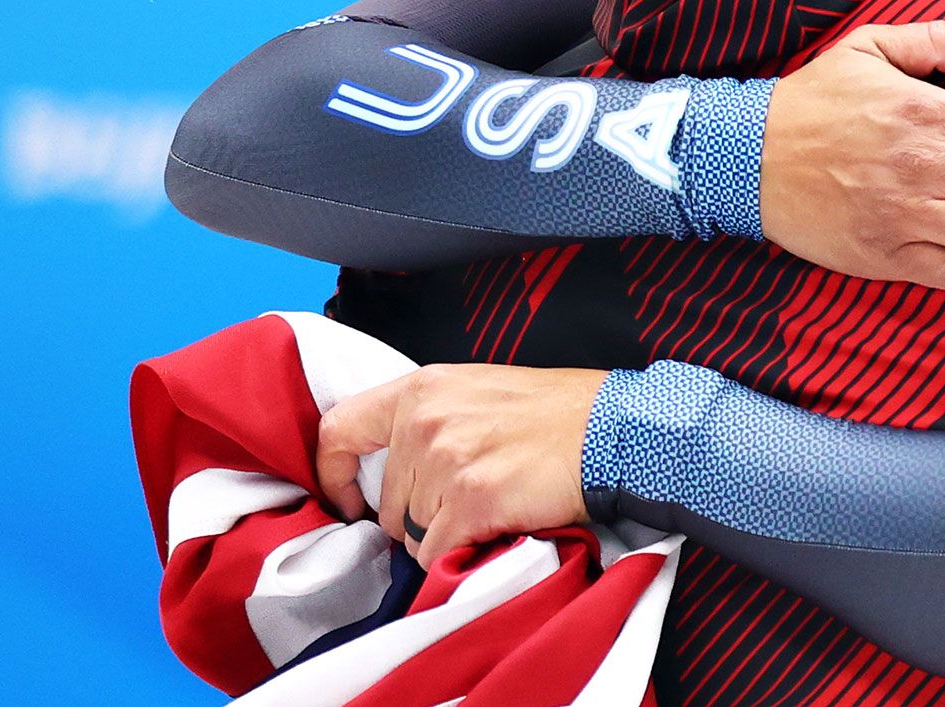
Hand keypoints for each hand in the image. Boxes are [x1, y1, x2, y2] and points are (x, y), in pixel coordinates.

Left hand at [316, 364, 608, 565]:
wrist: (611, 430)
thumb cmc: (554, 413)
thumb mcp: (478, 391)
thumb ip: (429, 419)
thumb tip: (394, 470)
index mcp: (421, 389)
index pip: (338, 430)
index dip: (333, 475)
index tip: (349, 501)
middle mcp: (425, 421)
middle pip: (386, 502)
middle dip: (418, 517)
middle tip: (468, 502)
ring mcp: (446, 461)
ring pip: (411, 534)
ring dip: (445, 536)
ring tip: (491, 508)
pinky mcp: (471, 499)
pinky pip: (437, 554)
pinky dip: (463, 554)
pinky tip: (496, 528)